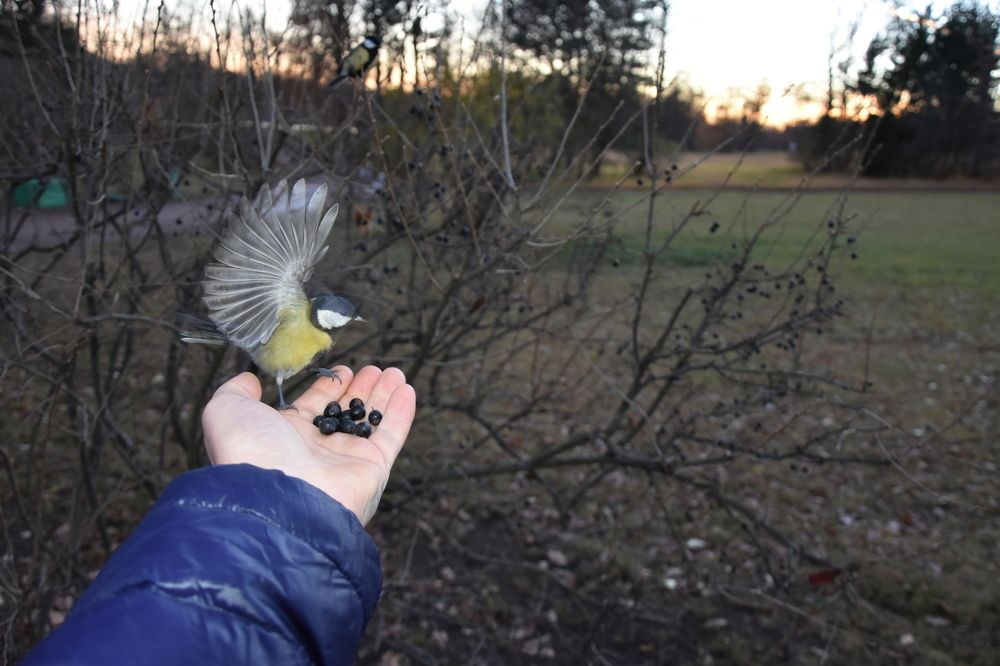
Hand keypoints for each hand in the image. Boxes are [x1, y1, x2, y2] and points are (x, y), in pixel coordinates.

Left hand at [202, 366, 415, 524]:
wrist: (279, 497)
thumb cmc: (251, 453)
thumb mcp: (226, 412)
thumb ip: (235, 392)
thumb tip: (249, 381)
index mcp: (286, 437)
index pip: (314, 407)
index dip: (329, 387)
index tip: (343, 370)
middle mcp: (318, 450)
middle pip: (346, 412)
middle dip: (361, 389)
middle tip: (375, 369)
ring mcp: (348, 460)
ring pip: (371, 421)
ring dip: (383, 395)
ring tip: (393, 372)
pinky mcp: (373, 468)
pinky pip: (391, 435)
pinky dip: (402, 413)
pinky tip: (406, 389)